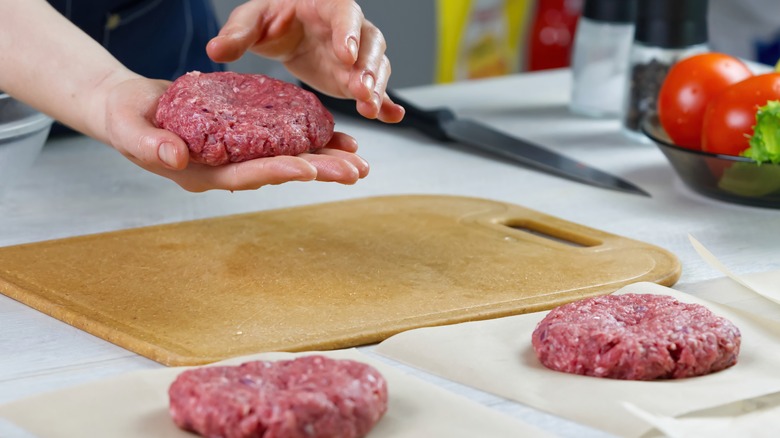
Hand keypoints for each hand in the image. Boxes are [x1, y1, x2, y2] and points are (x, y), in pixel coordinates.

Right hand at [98, 77, 368, 191]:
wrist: (127, 108)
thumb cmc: (124, 119)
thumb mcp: (128, 130)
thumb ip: (149, 145)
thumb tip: (175, 158)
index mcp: (201, 173)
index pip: (244, 175)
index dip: (276, 171)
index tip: (308, 169)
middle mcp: (225, 169)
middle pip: (277, 171)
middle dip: (317, 171)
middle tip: (356, 171)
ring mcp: (236, 155)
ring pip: (285, 158)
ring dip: (323, 160)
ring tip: (358, 160)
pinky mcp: (243, 137)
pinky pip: (280, 139)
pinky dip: (307, 139)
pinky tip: (335, 138)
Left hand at [206, 0, 404, 122]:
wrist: (284, 32)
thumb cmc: (271, 19)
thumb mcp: (251, 20)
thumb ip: (237, 33)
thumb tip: (215, 50)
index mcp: (326, 5)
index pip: (345, 13)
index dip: (348, 32)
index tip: (344, 53)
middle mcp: (350, 29)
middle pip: (370, 43)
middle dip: (368, 67)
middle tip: (361, 89)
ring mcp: (357, 55)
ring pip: (377, 67)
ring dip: (377, 88)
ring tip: (370, 109)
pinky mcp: (356, 78)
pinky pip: (377, 89)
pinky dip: (387, 103)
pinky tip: (392, 116)